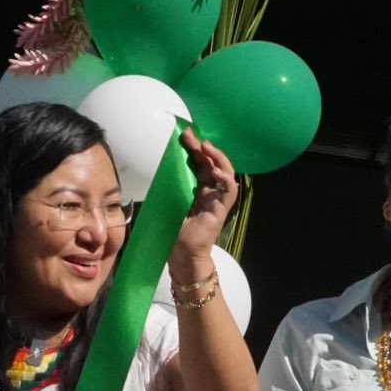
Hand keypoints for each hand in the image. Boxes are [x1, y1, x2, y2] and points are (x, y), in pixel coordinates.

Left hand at [174, 128, 237, 257]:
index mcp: (196, 189)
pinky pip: (230, 190)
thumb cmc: (172, 232)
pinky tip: (216, 171)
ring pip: (225, 172)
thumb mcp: (167, 202)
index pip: (199, 164)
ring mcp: (217, 200)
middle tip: (192, 136)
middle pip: (211, 164)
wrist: (181, 255)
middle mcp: (209, 192)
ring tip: (207, 148)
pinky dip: (225, 179)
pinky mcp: (222, 209)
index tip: (184, 135)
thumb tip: (160, 166)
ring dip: (218, 158)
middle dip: (203, 148)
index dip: (194, 149)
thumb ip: (168, 186)